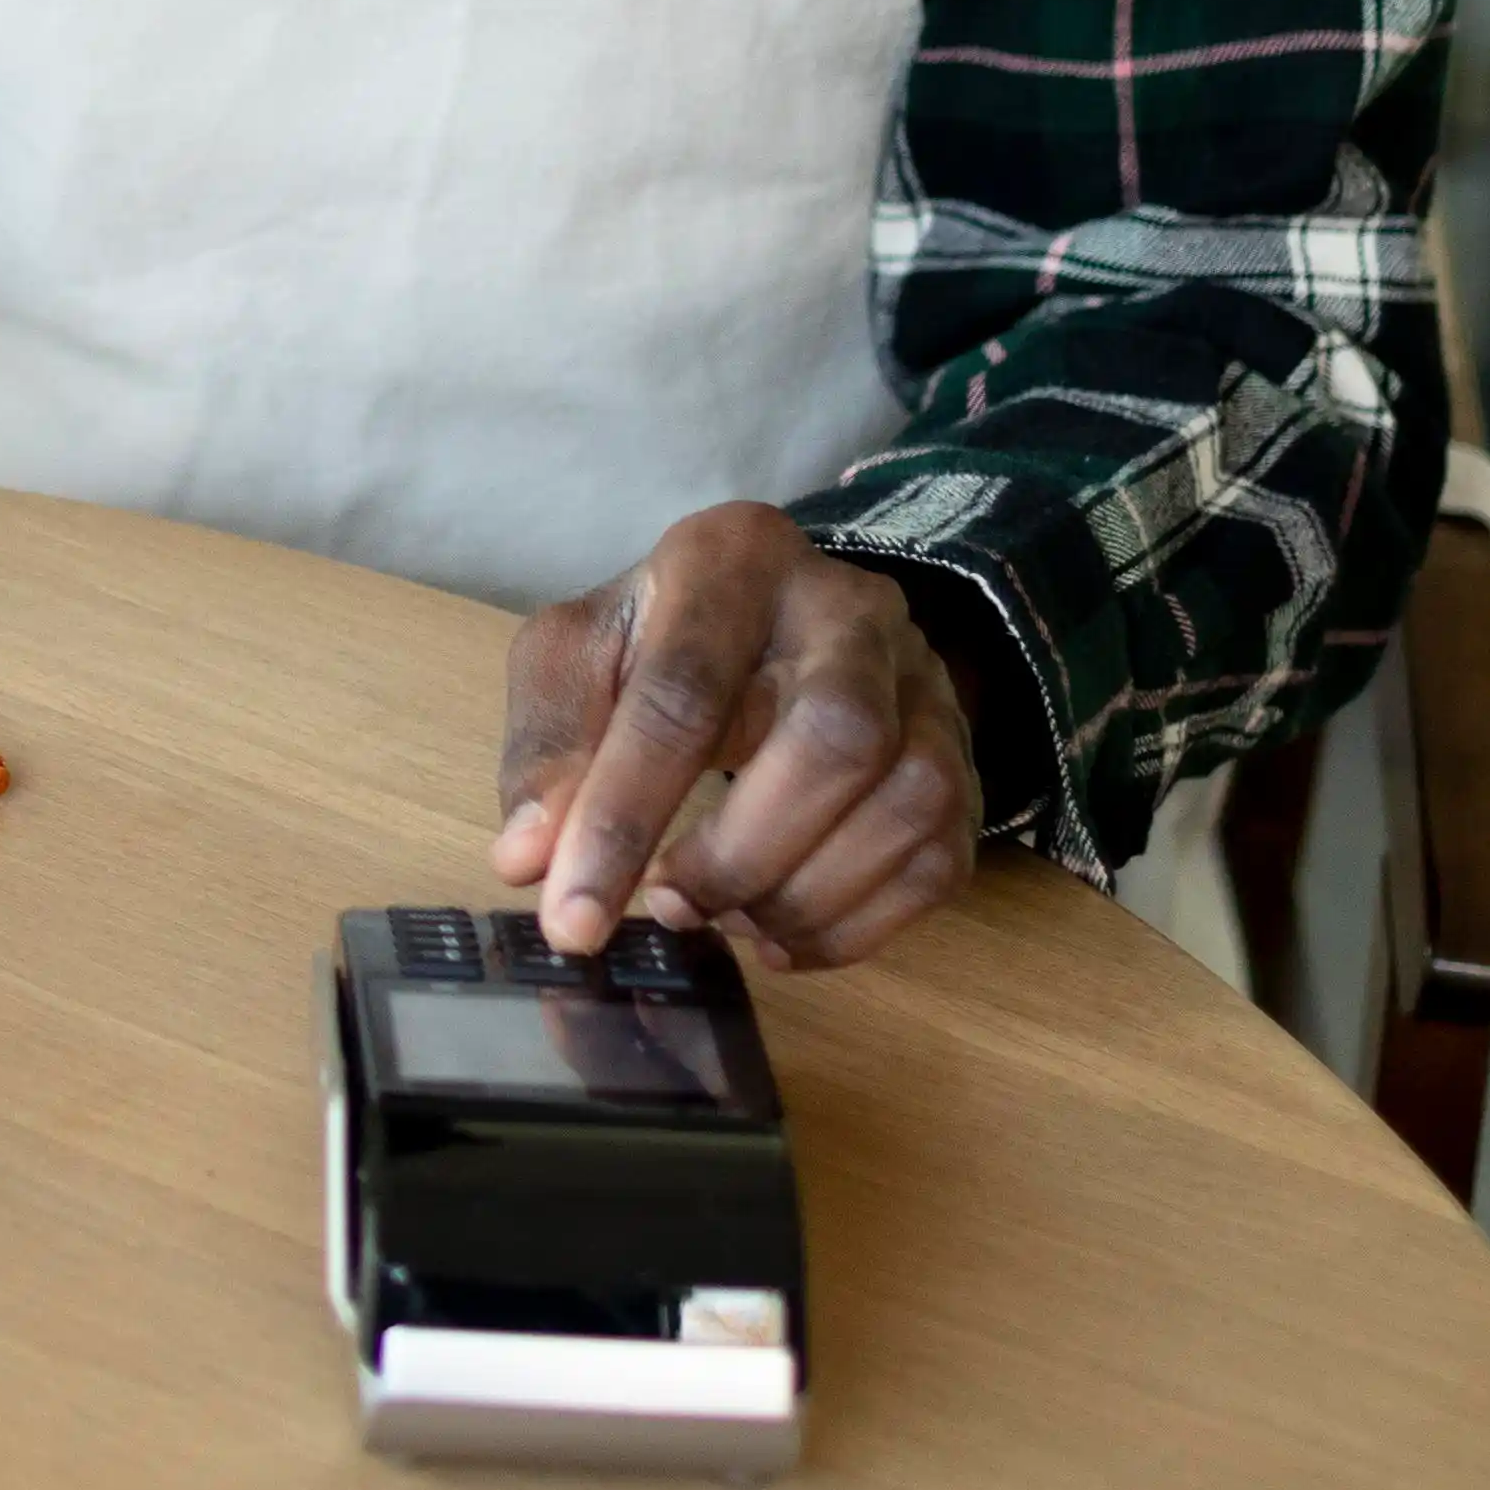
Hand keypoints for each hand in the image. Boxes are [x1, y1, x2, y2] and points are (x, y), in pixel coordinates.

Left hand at [489, 500, 980, 972]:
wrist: (778, 622)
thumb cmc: (660, 640)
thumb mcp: (579, 659)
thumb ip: (548, 750)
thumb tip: (528, 859)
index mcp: (735, 558)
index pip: (684, 693)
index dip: (623, 818)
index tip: (573, 919)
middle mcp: (850, 608)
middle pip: (835, 741)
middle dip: (740, 855)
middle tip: (668, 906)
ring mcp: (923, 683)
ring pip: (906, 803)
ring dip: (801, 896)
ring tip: (723, 916)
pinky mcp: (962, 759)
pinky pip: (939, 861)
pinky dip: (853, 926)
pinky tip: (779, 931)